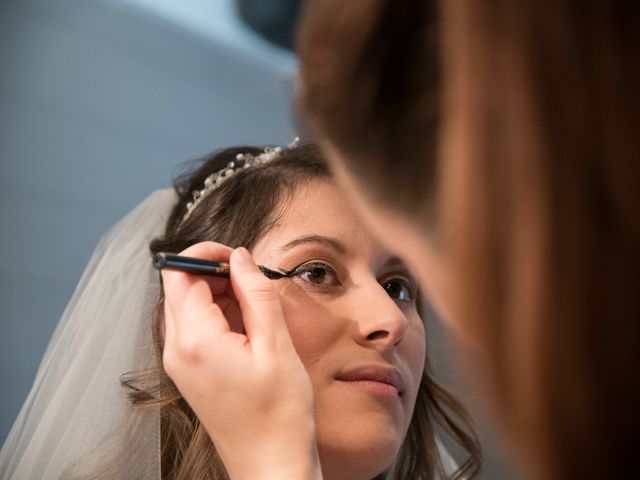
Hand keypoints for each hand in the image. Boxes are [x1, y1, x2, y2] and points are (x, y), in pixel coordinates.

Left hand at [161, 241, 321, 479]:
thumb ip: (256, 294)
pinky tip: (248, 331)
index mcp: (194, 340)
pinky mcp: (189, 372)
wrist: (271, 465)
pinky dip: (218, 317)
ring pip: (188, 306)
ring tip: (255, 313)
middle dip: (215, 274)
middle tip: (253, 285)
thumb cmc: (279, 414)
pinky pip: (195, 329)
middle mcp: (177, 350)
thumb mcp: (276, 345)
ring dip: (219, 296)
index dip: (208, 254)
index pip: (181, 272)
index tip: (239, 258)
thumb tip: (242, 257)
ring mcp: (180, 364)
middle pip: (180, 287)